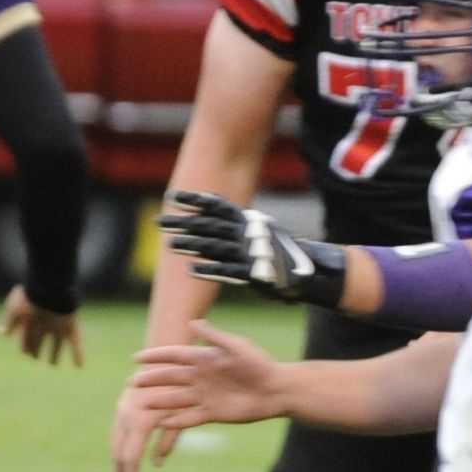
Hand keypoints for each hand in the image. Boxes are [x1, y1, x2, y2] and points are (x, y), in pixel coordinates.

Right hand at [0, 286, 81, 365]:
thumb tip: (1, 334)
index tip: (24, 353)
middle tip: (35, 358)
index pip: (26, 336)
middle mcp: (44, 323)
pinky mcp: (71, 327)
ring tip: (53, 364)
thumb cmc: (30, 297)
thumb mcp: (15, 310)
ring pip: (56, 343)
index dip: (24, 346)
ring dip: (54, 354)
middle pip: (40, 340)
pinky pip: (76, 344)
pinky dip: (78, 355)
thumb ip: (9, 322)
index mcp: (31, 319)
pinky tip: (79, 366)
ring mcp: (58, 326)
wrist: (51, 287)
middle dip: (37, 350)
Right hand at [108, 379, 183, 471]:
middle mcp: (126, 414)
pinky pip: (116, 432)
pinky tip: (123, 458)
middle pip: (116, 451)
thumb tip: (156, 464)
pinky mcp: (123, 406)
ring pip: (113, 441)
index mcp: (140, 419)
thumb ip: (168, 441)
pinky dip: (118, 449)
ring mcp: (122, 409)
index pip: (129, 456)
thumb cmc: (180, 387)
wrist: (163, 357)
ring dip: (117, 462)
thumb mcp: (180, 416)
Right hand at [131, 319, 285, 428]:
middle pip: (170, 379)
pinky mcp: (212, 413)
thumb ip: (214, 337)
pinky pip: (191, 417)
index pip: (174, 356)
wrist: (277, 390)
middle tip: (132, 384)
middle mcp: (199, 377)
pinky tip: (163, 423)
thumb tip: (193, 322)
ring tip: (142, 405)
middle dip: (152, 381)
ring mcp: (204, 396)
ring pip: (176, 399)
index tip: (136, 358)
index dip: (155, 357)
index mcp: (203, 359)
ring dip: (160, 402)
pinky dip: (177, 420)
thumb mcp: (236, 347)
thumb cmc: (259, 364)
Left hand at [159, 190, 346, 308]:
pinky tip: (191, 270)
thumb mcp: (259, 230)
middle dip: (183, 223)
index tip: (172, 198)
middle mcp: (249, 233)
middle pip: (209, 226)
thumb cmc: (279, 251)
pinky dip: (210, 270)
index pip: (218, 206)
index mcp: (249, 220)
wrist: (312, 272)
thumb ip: (235, 224)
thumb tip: (205, 215)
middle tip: (159, 221)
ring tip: (170, 245)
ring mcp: (252, 253)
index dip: (195, 201)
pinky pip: (229, 271)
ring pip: (215, 247)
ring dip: (191, 246)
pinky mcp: (256, 274)